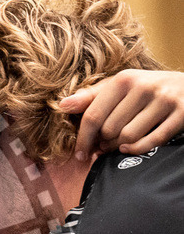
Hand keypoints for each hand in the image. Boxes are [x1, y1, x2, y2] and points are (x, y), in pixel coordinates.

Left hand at [60, 70, 183, 159]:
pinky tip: (130, 149)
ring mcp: (164, 100)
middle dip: (104, 143)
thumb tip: (62, 105)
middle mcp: (144, 87)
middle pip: (110, 130)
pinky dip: (137, 149)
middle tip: (105, 146)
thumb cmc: (147, 89)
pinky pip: (152, 141)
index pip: (93, 115)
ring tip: (118, 146)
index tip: (79, 154)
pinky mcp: (181, 114)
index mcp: (124, 79)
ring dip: (119, 148)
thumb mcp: (121, 87)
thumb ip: (92, 97)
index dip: (83, 139)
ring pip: (128, 137)